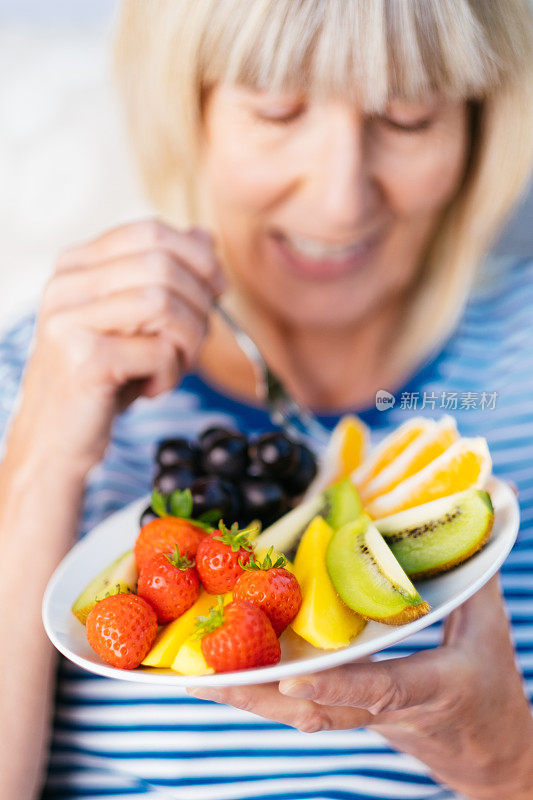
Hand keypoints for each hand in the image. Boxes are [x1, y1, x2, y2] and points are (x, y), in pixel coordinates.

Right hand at [12, 220, 223, 476]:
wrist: (56, 443)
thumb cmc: (102, 381)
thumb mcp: (136, 322)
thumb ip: (166, 277)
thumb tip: (206, 236)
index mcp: (75, 267)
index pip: (150, 231)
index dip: (197, 257)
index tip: (217, 289)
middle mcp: (65, 285)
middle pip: (163, 264)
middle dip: (199, 305)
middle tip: (194, 341)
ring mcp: (69, 320)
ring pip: (164, 303)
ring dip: (187, 342)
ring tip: (174, 366)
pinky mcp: (84, 359)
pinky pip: (159, 351)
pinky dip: (170, 375)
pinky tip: (150, 389)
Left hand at [189, 576, 532, 799]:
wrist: (484, 753)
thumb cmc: (490, 687)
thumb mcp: (490, 629)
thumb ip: (474, 576)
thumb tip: (479, 511)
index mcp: (430, 690)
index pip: (382, 689)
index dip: (338, 685)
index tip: (293, 677)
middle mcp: (384, 711)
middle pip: (315, 711)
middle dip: (260, 696)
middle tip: (205, 677)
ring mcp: (360, 717)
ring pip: (296, 713)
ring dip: (247, 697)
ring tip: (195, 677)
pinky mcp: (344, 714)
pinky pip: (296, 706)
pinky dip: (258, 692)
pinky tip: (221, 676)